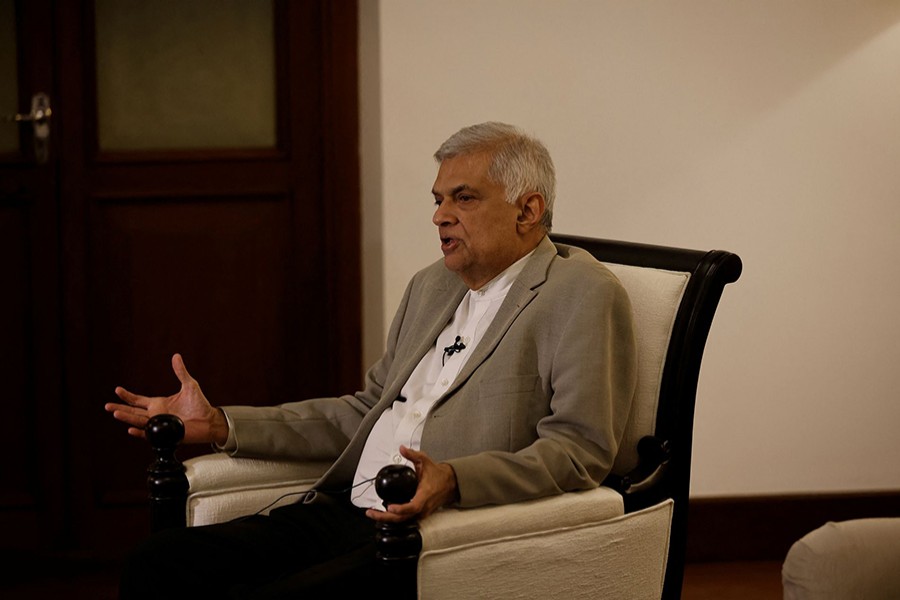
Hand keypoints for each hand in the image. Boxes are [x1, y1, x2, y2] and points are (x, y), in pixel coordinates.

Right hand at [104, 353, 227, 444]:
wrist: (209, 420)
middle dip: (120, 408)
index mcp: (159, 404)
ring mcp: (159, 425)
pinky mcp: (165, 434)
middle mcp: (156, 414)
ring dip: (127, 418)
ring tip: (116, 413)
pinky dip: (140, 433)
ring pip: (138, 422)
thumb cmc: (200, 404)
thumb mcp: (190, 385)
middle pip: (133, 412)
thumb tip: (176, 356)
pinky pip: (149, 435)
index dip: (127, 396)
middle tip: (107, 406)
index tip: (117, 390)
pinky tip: (131, 429)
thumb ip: (181, 372)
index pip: (138, 400)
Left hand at [366, 445, 458, 523]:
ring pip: (403, 520)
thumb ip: (412, 455)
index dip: (401, 509)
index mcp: (425, 495)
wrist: (450, 483)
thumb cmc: (438, 475)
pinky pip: (406, 519)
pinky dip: (394, 517)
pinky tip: (384, 514)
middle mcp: (423, 507)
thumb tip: (402, 449)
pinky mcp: (420, 514)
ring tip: (373, 514)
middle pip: (403, 518)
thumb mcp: (425, 461)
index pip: (413, 506)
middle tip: (371, 513)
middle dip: (386, 517)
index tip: (389, 507)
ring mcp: (422, 512)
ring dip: (388, 519)